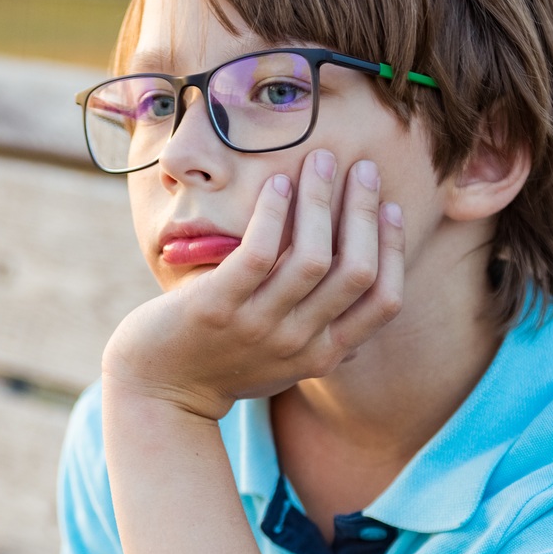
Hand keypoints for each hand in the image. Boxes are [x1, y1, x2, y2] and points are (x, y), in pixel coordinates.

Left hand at [103, 150, 404, 419]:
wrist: (159, 392)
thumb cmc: (225, 366)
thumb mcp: (285, 363)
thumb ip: (324, 339)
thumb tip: (370, 312)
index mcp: (324, 354)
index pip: (384, 301)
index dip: (393, 249)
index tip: (391, 208)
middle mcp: (298, 343)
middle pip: (355, 270)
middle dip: (364, 211)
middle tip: (363, 168)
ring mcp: (258, 326)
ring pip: (312, 257)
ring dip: (321, 199)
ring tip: (321, 161)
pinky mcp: (217, 307)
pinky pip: (259, 252)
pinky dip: (272, 211)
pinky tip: (276, 182)